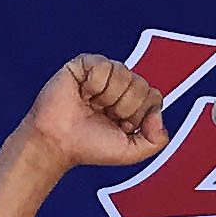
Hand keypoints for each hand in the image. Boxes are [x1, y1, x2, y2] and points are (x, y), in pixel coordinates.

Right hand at [17, 54, 168, 172]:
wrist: (57, 143)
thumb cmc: (89, 147)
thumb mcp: (131, 152)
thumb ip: (157, 140)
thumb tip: (157, 115)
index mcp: (133, 103)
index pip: (154, 97)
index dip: (138, 114)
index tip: (120, 125)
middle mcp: (121, 85)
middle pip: (142, 85)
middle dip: (123, 107)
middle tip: (102, 116)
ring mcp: (104, 73)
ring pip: (125, 73)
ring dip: (107, 97)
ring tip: (91, 105)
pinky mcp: (85, 63)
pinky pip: (105, 66)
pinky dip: (94, 86)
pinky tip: (83, 94)